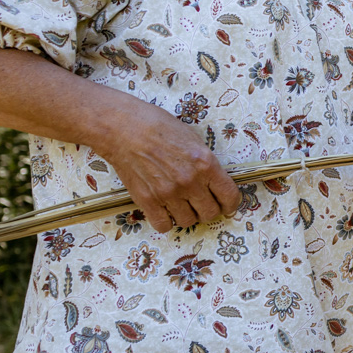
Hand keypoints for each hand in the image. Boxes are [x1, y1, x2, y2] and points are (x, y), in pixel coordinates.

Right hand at [100, 97, 242, 231]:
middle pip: (210, 213)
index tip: (226, 205)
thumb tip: (214, 180)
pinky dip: (166, 221)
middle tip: (201, 203)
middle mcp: (190, 182)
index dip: (230, 204)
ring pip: (188, 221)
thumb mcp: (192, 139)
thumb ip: (205, 162)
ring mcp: (168, 193)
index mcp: (205, 163)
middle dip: (209, 209)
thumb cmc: (156, 126)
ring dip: (188, 215)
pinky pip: (164, 225)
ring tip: (181, 204)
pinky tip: (164, 210)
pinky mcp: (147, 201)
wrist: (122, 128)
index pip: (229, 196)